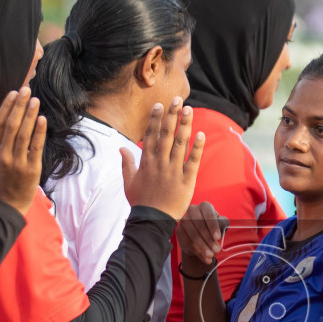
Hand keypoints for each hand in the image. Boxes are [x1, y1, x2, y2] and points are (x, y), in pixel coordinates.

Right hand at [0, 89, 45, 212]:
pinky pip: (35, 148)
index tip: (14, 93)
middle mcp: (3, 154)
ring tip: (35, 100)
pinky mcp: (31, 169)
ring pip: (23, 134)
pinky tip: (42, 119)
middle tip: (27, 90)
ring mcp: (17, 162)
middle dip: (19, 106)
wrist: (7, 204)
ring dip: (30, 116)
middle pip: (12, 125)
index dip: (7, 107)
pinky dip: (39, 133)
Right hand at [120, 98, 204, 219]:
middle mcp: (160, 163)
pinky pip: (193, 161)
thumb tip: (121, 148)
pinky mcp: (187, 180)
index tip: (160, 105)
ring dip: (185, 125)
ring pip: (181, 143)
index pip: (152, 135)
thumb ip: (126, 164)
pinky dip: (198, 147)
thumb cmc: (140, 203)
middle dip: (172, 115)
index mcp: (146, 162)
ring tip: (190, 110)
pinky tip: (201, 134)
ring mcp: (174, 170)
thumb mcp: (129, 182)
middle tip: (178, 100)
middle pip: (167, 134)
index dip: (156, 119)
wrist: (152, 221)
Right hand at [177, 201, 226, 268]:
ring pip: (193, 235)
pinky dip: (198, 253)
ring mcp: (184, 220)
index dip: (213, 226)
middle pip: (199, 225)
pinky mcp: (179, 231)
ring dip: (203, 247)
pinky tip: (206, 259)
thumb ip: (222, 224)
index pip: (208, 214)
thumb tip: (224, 224)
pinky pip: (188, 243)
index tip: (217, 237)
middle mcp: (192, 210)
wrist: (201, 237)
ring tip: (211, 256)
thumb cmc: (212, 228)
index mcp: (205, 206)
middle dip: (209, 239)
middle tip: (217, 250)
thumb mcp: (220, 225)